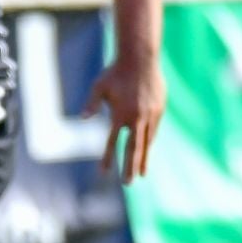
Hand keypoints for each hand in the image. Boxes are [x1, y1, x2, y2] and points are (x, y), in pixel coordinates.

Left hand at [83, 56, 166, 182]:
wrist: (141, 59)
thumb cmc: (115, 72)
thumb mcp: (99, 87)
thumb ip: (91, 104)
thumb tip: (82, 118)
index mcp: (120, 115)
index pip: (112, 142)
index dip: (107, 158)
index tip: (103, 173)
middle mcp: (136, 118)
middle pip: (133, 148)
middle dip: (130, 167)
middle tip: (129, 183)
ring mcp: (150, 115)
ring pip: (147, 141)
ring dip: (144, 158)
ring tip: (141, 173)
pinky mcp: (159, 109)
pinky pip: (154, 130)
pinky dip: (150, 141)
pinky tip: (147, 150)